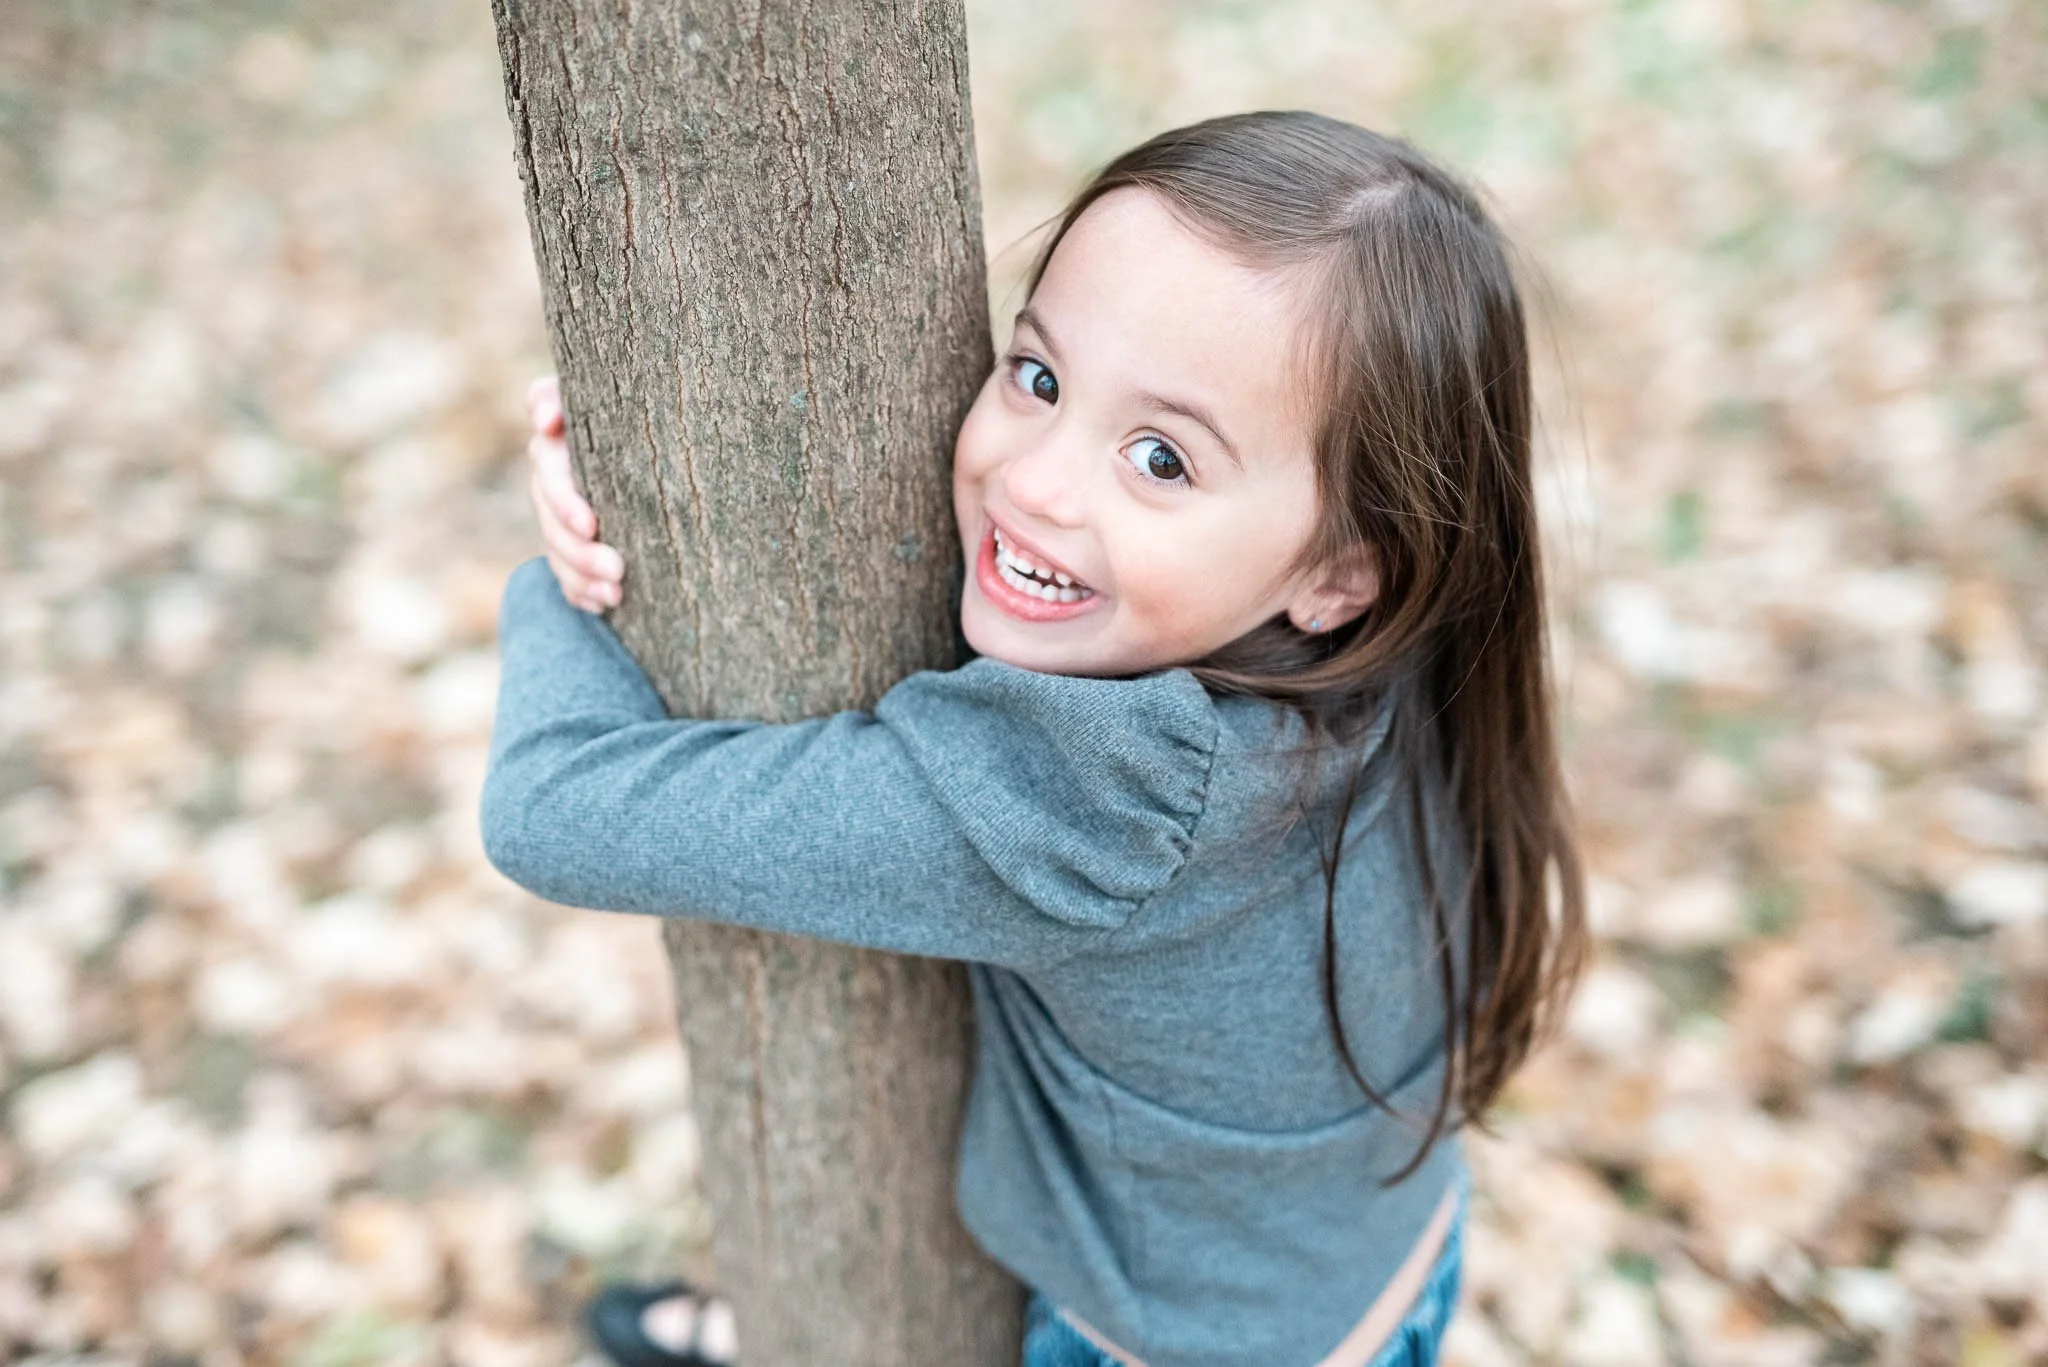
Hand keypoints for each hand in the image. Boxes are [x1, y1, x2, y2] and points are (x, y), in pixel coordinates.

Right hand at [526, 374, 623, 612]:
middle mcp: (552, 473)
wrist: (663, 431)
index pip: (549, 465)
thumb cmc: (644, 402)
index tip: (591, 525)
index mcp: (560, 439)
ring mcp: (558, 509)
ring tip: (616, 592)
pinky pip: (565, 573)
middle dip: (578, 547)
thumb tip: (543, 418)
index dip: (564, 499)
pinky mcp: (572, 539)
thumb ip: (573, 397)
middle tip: (616, 567)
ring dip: (581, 575)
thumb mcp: (626, 392)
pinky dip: (581, 592)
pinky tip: (606, 605)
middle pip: (551, 517)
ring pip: (556, 547)